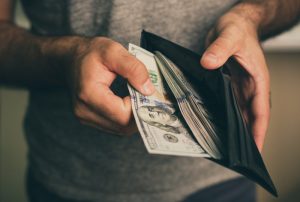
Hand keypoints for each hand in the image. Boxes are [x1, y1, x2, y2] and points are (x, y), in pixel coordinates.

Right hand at [69, 37, 154, 135]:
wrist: (70, 59)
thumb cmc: (91, 53)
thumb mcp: (114, 51)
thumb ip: (134, 68)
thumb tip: (149, 90)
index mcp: (89, 94)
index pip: (123, 115)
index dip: (140, 107)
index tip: (148, 92)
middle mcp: (85, 111)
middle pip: (123, 126)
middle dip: (140, 113)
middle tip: (149, 97)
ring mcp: (86, 118)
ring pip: (121, 129)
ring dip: (134, 117)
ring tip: (140, 98)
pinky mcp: (90, 120)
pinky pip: (115, 126)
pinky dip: (127, 118)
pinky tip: (130, 103)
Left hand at [200, 9, 269, 150]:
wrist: (234, 24)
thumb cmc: (237, 29)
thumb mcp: (230, 35)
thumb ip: (220, 48)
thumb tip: (208, 63)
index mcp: (257, 80)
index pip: (261, 111)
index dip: (259, 131)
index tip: (256, 151)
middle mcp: (249, 88)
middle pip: (249, 118)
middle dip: (245, 138)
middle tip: (235, 158)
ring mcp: (238, 88)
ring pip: (238, 114)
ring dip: (233, 131)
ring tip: (223, 149)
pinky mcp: (227, 86)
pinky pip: (227, 106)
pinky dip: (223, 118)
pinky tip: (214, 128)